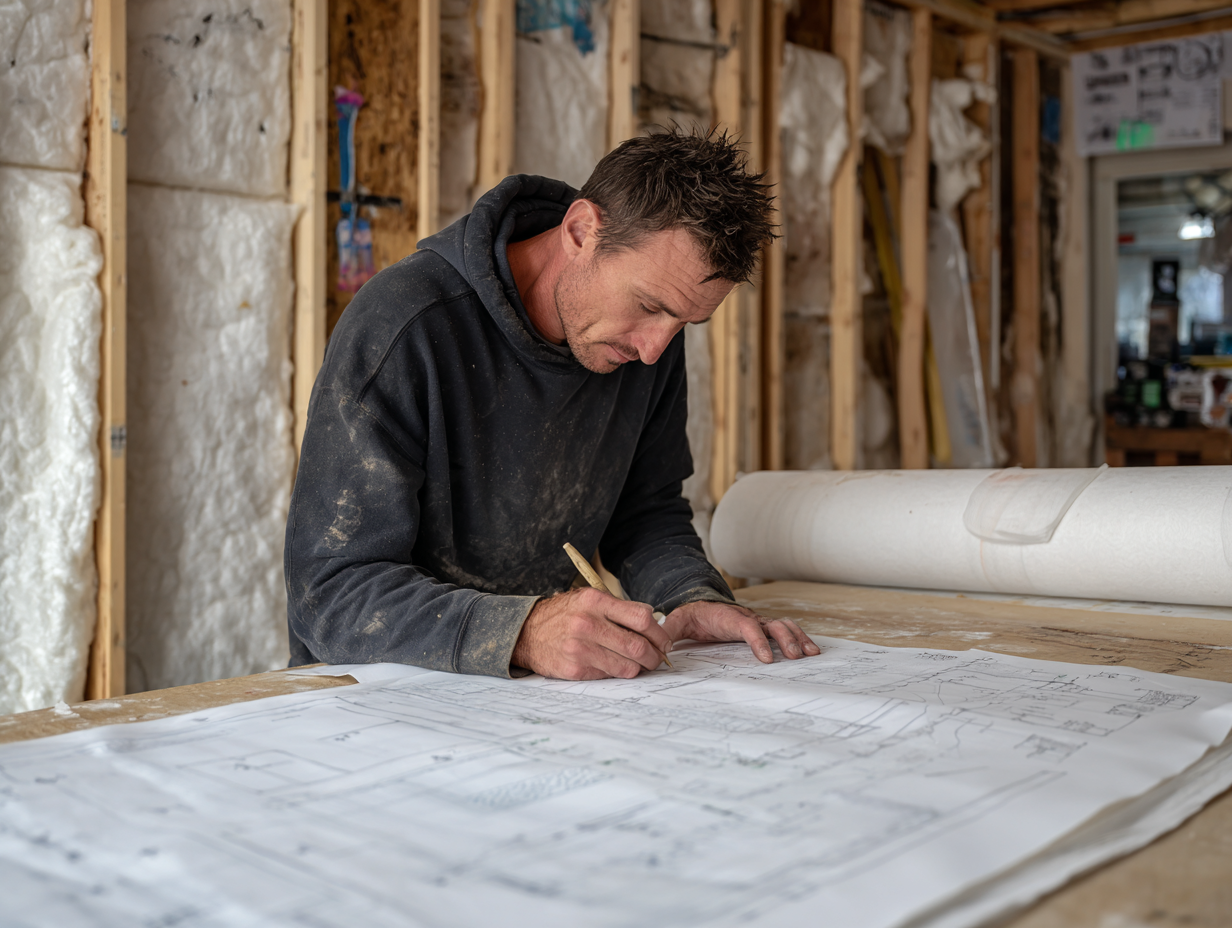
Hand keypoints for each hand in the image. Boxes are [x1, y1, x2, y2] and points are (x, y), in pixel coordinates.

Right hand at [512, 587, 674, 679]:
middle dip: (655, 656)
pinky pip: (609, 675)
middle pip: (638, 646)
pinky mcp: (575, 668)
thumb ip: (619, 608)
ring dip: (639, 668)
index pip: (641, 618)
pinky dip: (617, 672)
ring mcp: (580, 648)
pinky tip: (614, 666)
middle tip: (658, 658)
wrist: (526, 632)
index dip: (659, 633)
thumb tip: (653, 621)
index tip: (664, 640)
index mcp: (595, 601)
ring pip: (627, 666)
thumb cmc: (563, 615)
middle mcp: (587, 623)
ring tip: (639, 664)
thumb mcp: (588, 599)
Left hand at [661, 601, 819, 663]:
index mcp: (727, 617)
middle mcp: (747, 617)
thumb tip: (661, 648)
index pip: (745, 627)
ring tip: (810, 654)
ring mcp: (757, 622)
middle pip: (771, 625)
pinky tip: (812, 650)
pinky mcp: (762, 627)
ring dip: (797, 638)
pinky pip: (784, 630)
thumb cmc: (691, 616)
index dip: (756, 641)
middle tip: (794, 656)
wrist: (700, 604)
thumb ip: (669, 632)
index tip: (766, 658)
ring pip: (782, 625)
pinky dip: (799, 638)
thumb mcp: (677, 622)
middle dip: (784, 639)